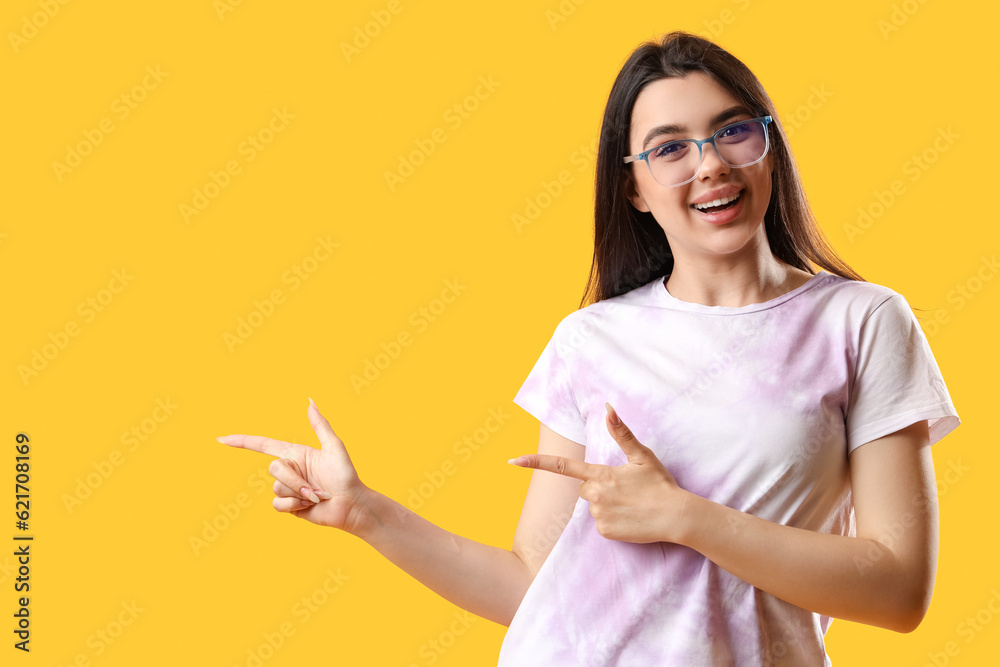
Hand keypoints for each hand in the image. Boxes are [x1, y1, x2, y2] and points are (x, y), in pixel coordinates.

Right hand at [217, 399, 369, 533]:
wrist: (351, 505)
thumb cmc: (346, 475)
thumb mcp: (334, 446)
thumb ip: (320, 425)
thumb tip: (309, 402)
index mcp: (295, 454)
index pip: (263, 445)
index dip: (242, 442)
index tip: (221, 439)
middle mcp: (289, 470)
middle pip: (273, 468)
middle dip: (295, 479)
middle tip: (316, 488)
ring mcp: (288, 488)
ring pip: (275, 487)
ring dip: (298, 493)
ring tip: (317, 496)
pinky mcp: (288, 505)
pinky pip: (277, 503)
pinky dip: (293, 505)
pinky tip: (308, 506)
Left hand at [509, 402, 687, 543]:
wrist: (676, 516)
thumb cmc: (660, 484)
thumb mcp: (641, 456)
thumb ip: (621, 433)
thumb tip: (608, 407)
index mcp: (601, 474)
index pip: (562, 467)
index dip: (535, 463)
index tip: (513, 461)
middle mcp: (595, 495)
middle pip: (586, 488)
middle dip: (600, 487)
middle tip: (626, 490)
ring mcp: (599, 515)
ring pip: (594, 506)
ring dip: (608, 504)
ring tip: (632, 504)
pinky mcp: (605, 532)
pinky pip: (602, 524)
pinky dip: (613, 521)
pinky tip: (630, 518)